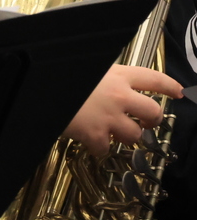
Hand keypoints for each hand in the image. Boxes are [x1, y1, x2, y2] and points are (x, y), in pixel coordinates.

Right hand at [63, 64, 181, 155]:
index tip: (178, 92)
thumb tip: (110, 84)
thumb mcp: (88, 70)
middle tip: (146, 122)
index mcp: (118, 76)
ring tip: (112, 131)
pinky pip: (106, 149)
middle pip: (153, 112)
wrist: (41, 91)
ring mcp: (109, 117)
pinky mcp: (96, 135)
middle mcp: (119, 96)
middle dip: (152, 120)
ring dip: (125, 135)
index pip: (154, 79)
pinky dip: (99, 147)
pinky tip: (91, 140)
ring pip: (135, 135)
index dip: (169, 86)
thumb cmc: (59, 79)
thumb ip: (104, 78)